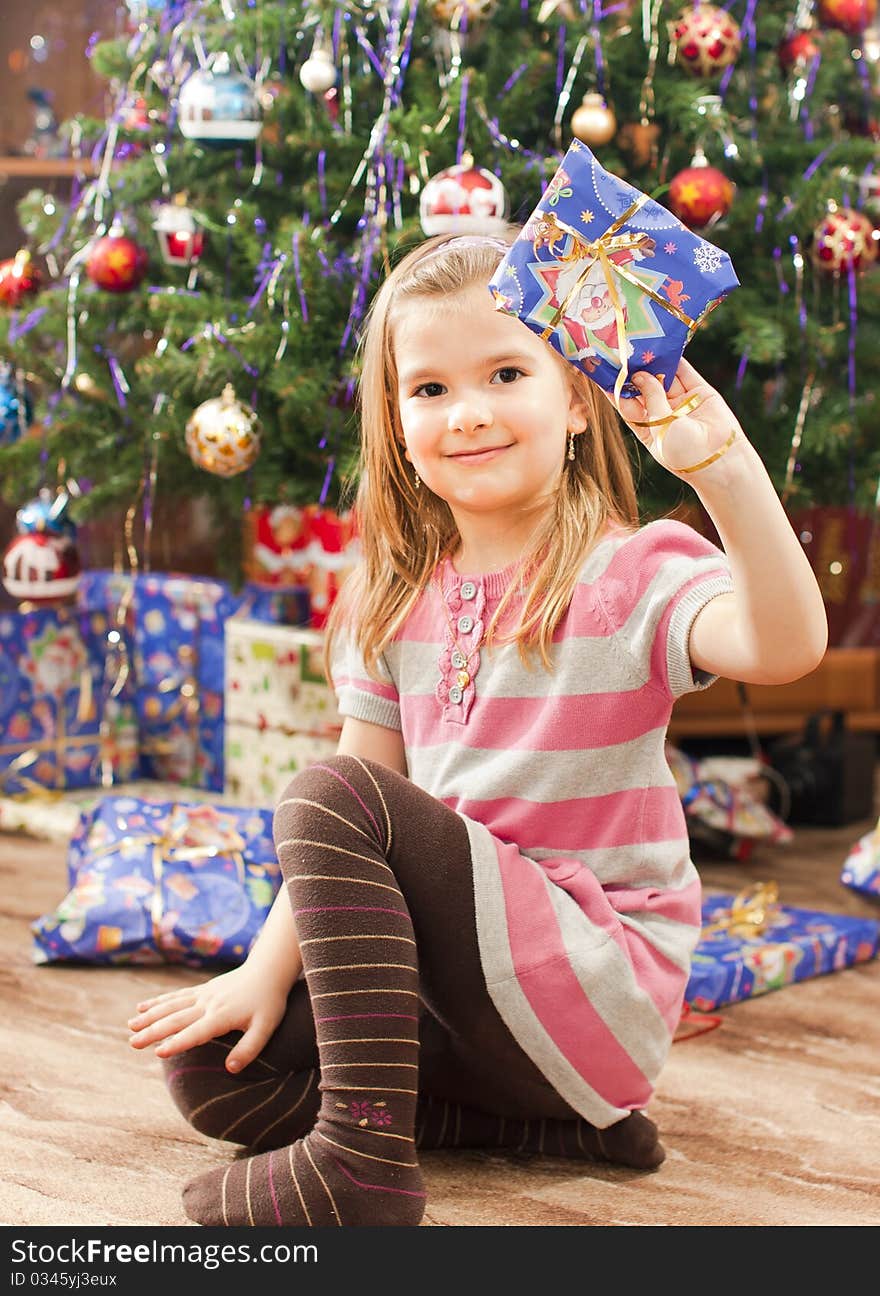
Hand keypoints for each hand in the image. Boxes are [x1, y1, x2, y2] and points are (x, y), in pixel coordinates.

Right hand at [127, 963, 288, 1072]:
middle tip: (132, 1043)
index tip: (158, 1053)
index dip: (177, 1042)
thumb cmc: (269, 1002)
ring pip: (171, 1006)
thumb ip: (249, 1049)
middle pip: (176, 1019)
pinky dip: (158, 1002)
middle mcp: (208, 1004)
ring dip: (150, 1016)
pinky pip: (176, 996)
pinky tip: (142, 1006)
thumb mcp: (266, 1027)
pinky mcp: (202, 990)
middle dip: (153, 1031)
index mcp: (222, 1015)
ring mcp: (203, 995)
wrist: (268, 970)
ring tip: (130, 1026)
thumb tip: (230, 1069)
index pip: (196, 1032)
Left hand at [613, 357, 743, 477]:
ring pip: (663, 377)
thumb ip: (650, 397)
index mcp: (646, 428)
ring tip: (640, 342)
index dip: (615, 387)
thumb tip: (641, 374)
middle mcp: (662, 413)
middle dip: (633, 370)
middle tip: (621, 349)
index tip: (603, 368)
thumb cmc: (682, 451)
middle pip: (643, 387)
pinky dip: (675, 358)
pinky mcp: (698, 392)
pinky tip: (663, 344)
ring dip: (652, 362)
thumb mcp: (659, 425)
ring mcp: (680, 402)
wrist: (719, 459)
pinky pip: (684, 372)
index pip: (626, 403)